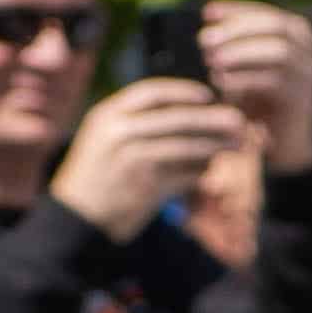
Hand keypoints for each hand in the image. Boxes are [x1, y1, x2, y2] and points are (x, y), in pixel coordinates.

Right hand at [48, 78, 248, 235]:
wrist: (74, 220)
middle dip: (211, 119)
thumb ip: (135, 123)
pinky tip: (210, 171)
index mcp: (107, 115)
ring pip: (186, 147)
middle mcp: (119, 134)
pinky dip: (200, 173)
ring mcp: (133, 161)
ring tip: (236, 145)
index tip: (207, 96)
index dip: (183, 92)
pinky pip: (184, 176)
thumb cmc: (94, 178)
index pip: (151, 93)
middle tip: (237, 120)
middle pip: (177, 118)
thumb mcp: (102, 139)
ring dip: (215, 146)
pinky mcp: (146, 189)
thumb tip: (187, 112)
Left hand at [195, 0, 311, 171]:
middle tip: (205, 40)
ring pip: (278, 50)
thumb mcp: (248, 69)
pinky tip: (220, 81)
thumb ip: (236, 47)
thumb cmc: (262, 103)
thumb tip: (207, 26)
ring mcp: (310, 73)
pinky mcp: (302, 98)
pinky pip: (274, 81)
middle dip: (237, 30)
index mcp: (298, 36)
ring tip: (211, 60)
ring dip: (241, 52)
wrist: (286, 145)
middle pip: (274, 26)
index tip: (206, 12)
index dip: (235, 10)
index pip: (266, 13)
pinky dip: (244, 79)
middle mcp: (310, 50)